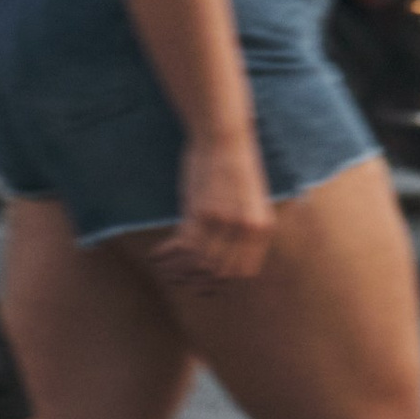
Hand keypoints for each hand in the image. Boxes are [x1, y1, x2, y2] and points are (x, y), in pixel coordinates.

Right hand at [155, 129, 275, 286]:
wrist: (225, 135)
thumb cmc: (236, 163)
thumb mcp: (250, 200)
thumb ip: (242, 227)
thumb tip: (224, 253)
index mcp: (262, 227)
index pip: (244, 272)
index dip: (224, 282)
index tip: (206, 283)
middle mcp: (245, 229)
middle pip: (220, 272)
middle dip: (197, 280)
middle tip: (180, 280)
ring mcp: (223, 222)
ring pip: (198, 263)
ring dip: (178, 269)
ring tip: (164, 267)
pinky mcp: (200, 213)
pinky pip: (182, 246)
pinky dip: (167, 253)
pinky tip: (157, 254)